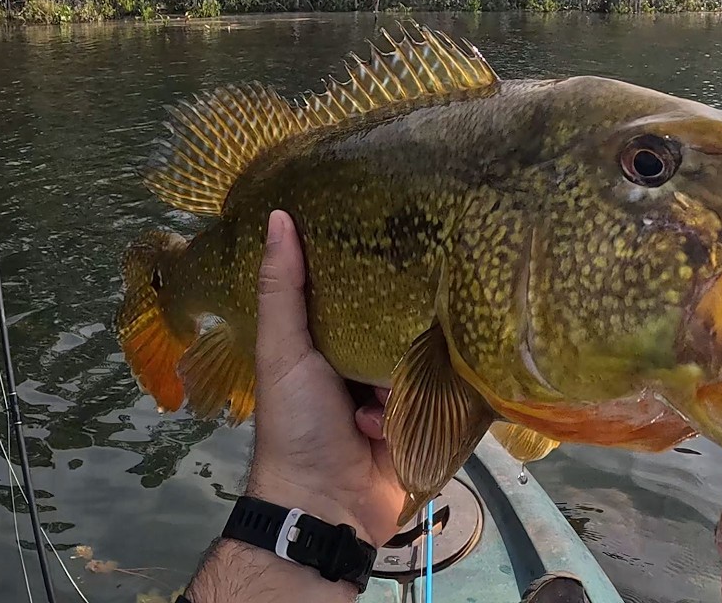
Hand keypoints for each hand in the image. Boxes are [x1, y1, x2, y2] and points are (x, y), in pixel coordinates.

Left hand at [245, 209, 403, 546]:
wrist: (328, 505)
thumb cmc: (298, 424)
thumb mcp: (283, 351)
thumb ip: (283, 289)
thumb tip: (278, 215)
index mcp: (328, 342)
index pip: (356, 290)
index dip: (368, 264)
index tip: (395, 223)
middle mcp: (364, 363)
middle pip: (397, 321)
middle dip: (405, 316)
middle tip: (430, 281)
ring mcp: (398, 393)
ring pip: (425, 356)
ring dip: (413, 367)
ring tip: (403, 369)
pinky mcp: (427, 419)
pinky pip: (443, 392)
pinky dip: (428, 399)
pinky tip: (413, 405)